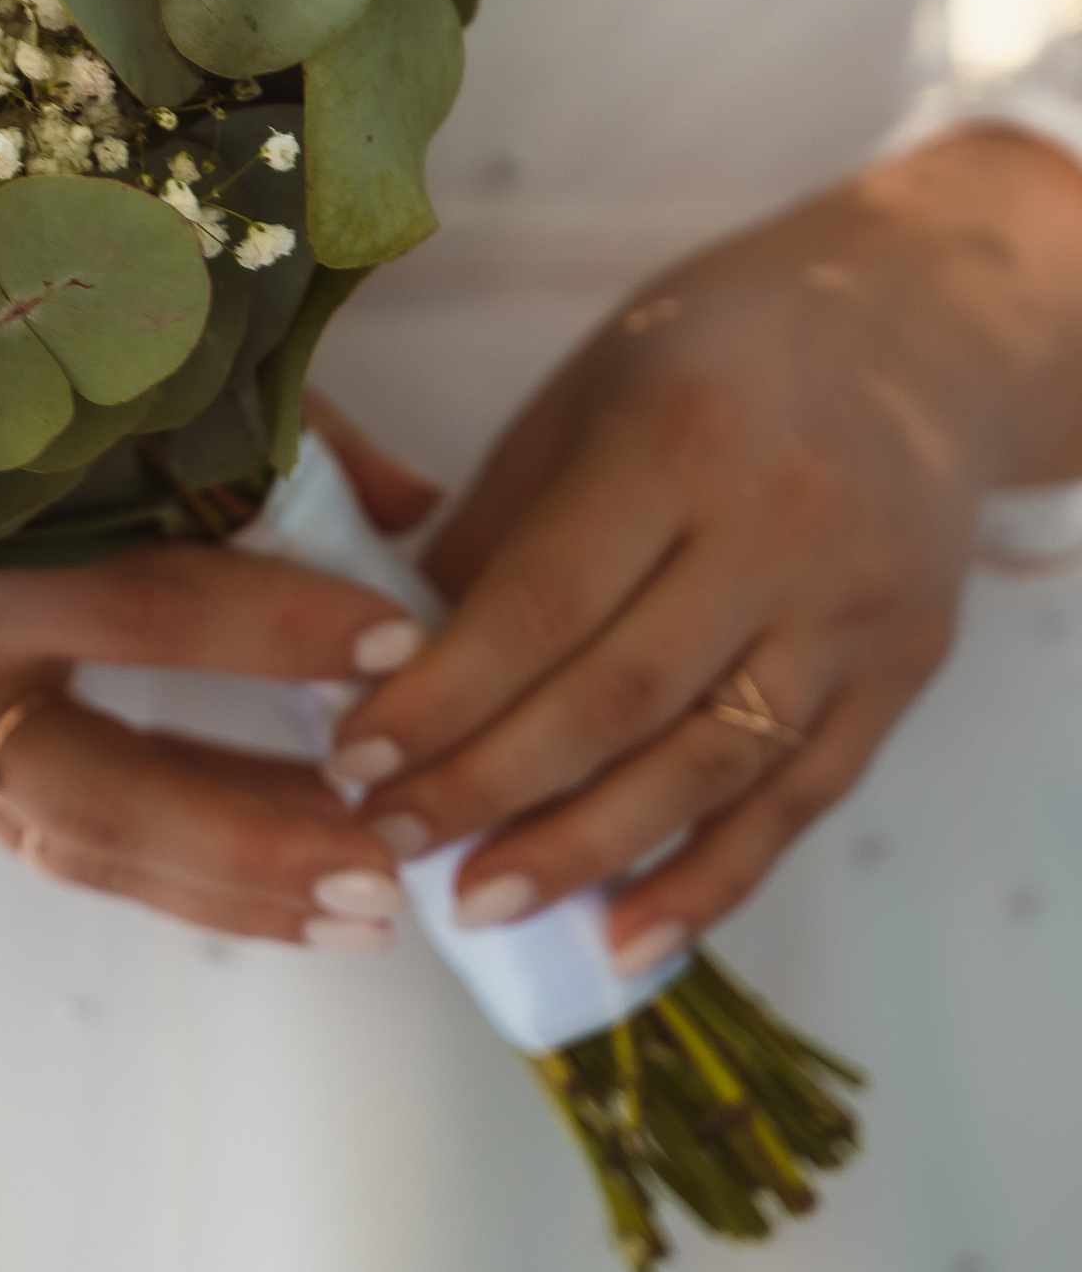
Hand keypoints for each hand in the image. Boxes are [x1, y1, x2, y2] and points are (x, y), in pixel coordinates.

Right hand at [0, 406, 441, 945]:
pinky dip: (202, 879)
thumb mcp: (104, 410)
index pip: (138, 608)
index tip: (400, 640)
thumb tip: (412, 503)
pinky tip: (307, 893)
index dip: (272, 627)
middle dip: (252, 832)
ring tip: (371, 911)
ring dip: (238, 886)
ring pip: (95, 850)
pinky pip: (92, 853)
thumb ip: (256, 440)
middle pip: (102, 788)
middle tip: (383, 863)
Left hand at [335, 129, 1081, 968]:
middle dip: (489, 787)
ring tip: (479, 904)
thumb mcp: (586, 396)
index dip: (440, 697)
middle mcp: (782, 530)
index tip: (352, 760)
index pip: (542, 602)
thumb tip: (385, 669)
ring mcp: (853, 613)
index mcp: (681, 438)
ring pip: (705, 768)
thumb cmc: (713, 352)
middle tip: (390, 840)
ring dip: (582, 853)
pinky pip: (795, 804)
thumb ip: (495, 529)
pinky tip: (621, 940)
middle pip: (618, 699)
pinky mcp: (901, 674)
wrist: (918, 331)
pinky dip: (706, 884)